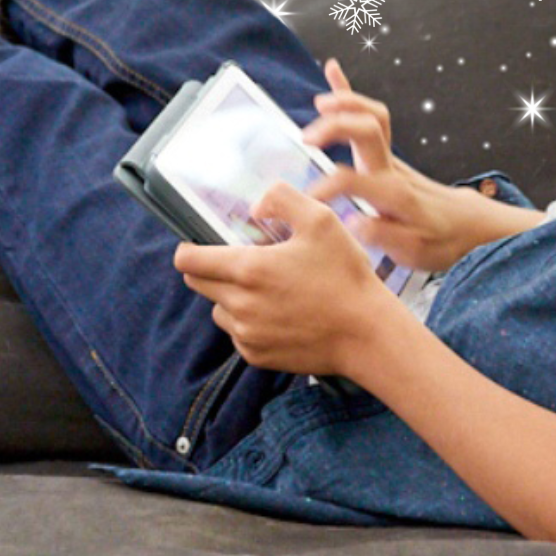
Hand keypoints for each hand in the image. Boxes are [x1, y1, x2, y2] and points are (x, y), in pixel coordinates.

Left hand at [172, 180, 395, 376]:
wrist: (367, 335)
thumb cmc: (345, 276)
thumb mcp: (321, 220)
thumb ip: (282, 199)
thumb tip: (256, 206)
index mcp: (249, 269)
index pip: (188, 261)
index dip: (188, 249)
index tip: (198, 245)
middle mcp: (240, 305)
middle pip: (197, 284)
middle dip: (209, 270)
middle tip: (241, 262)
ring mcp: (247, 334)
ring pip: (218, 310)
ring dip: (229, 298)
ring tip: (265, 290)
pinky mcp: (257, 356)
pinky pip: (238, 335)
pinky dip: (248, 324)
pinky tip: (278, 315)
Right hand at [299, 58, 503, 271]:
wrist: (467, 225)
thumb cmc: (439, 241)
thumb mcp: (415, 252)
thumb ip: (384, 235)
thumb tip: (354, 222)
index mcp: (393, 195)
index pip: (354, 180)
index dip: (328, 186)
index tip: (309, 197)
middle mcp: (392, 169)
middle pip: (369, 130)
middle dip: (337, 126)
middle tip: (309, 138)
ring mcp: (390, 156)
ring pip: (372, 115)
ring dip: (345, 102)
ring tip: (320, 103)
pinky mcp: (387, 152)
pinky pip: (369, 116)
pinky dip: (349, 91)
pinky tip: (332, 69)